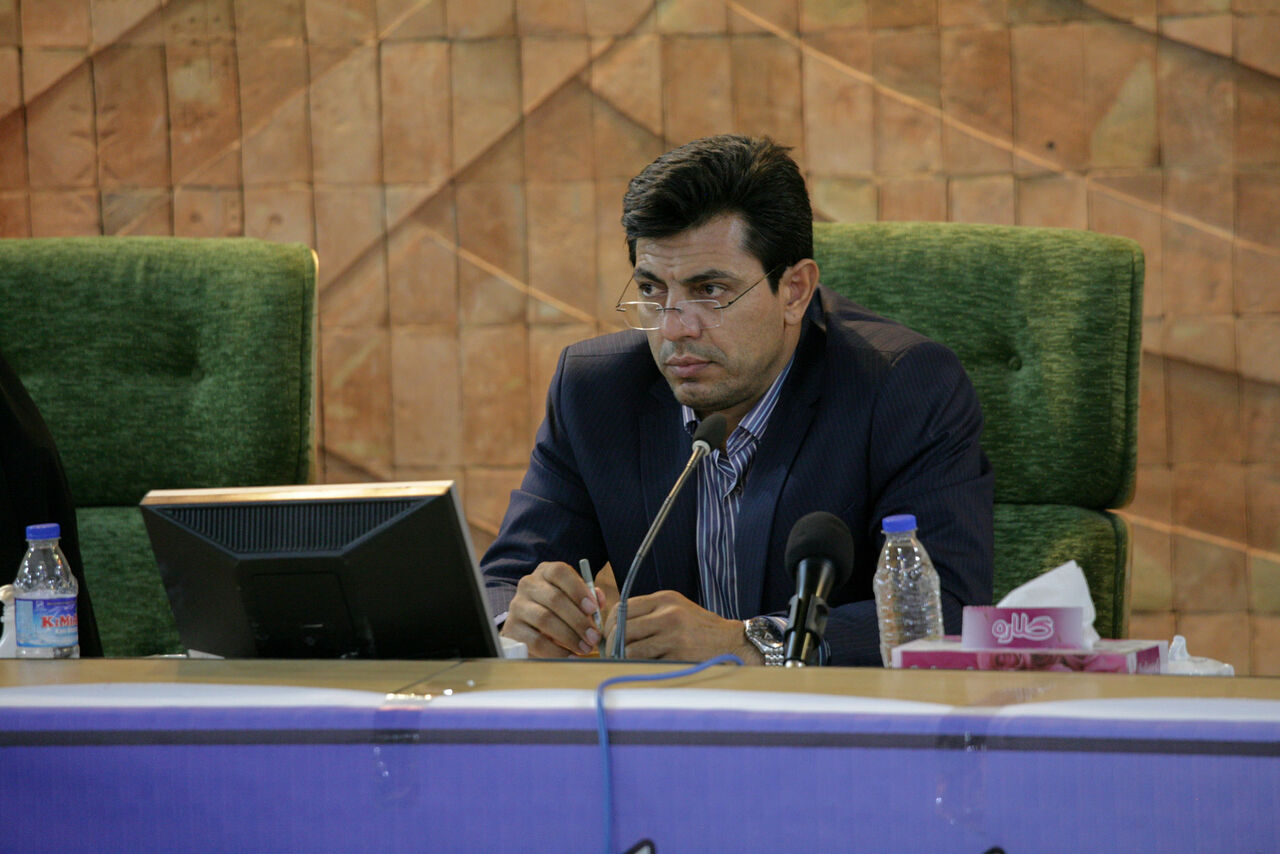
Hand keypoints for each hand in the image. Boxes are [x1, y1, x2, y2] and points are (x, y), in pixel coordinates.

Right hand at [500, 561, 604, 657]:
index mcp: (545, 571)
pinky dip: (556, 650)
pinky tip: (569, 655)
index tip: (593, 608)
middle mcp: (528, 584)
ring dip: (569, 636)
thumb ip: (589, 598)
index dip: (578, 589)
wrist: (529, 625)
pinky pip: (535, 641)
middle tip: (593, 636)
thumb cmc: (559, 609)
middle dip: (578, 620)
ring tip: (584, 648)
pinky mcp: (511, 628)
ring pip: (544, 619)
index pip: (560, 572)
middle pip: (554, 598)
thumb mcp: (574, 599)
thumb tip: (598, 601)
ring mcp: (517, 605)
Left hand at [604, 589, 762, 663]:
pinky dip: (640, 669)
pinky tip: (642, 669)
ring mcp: (674, 635)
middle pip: (622, 628)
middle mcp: (669, 613)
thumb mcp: (676, 610)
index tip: (609, 636)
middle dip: (612, 644)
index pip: (623, 607)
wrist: (734, 643)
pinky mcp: (679, 655)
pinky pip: (647, 664)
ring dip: (623, 659)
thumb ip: (649, 615)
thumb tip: (613, 630)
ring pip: (631, 649)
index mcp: (665, 598)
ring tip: (624, 664)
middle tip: (611, 655)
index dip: (610, 624)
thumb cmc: (700, 630)